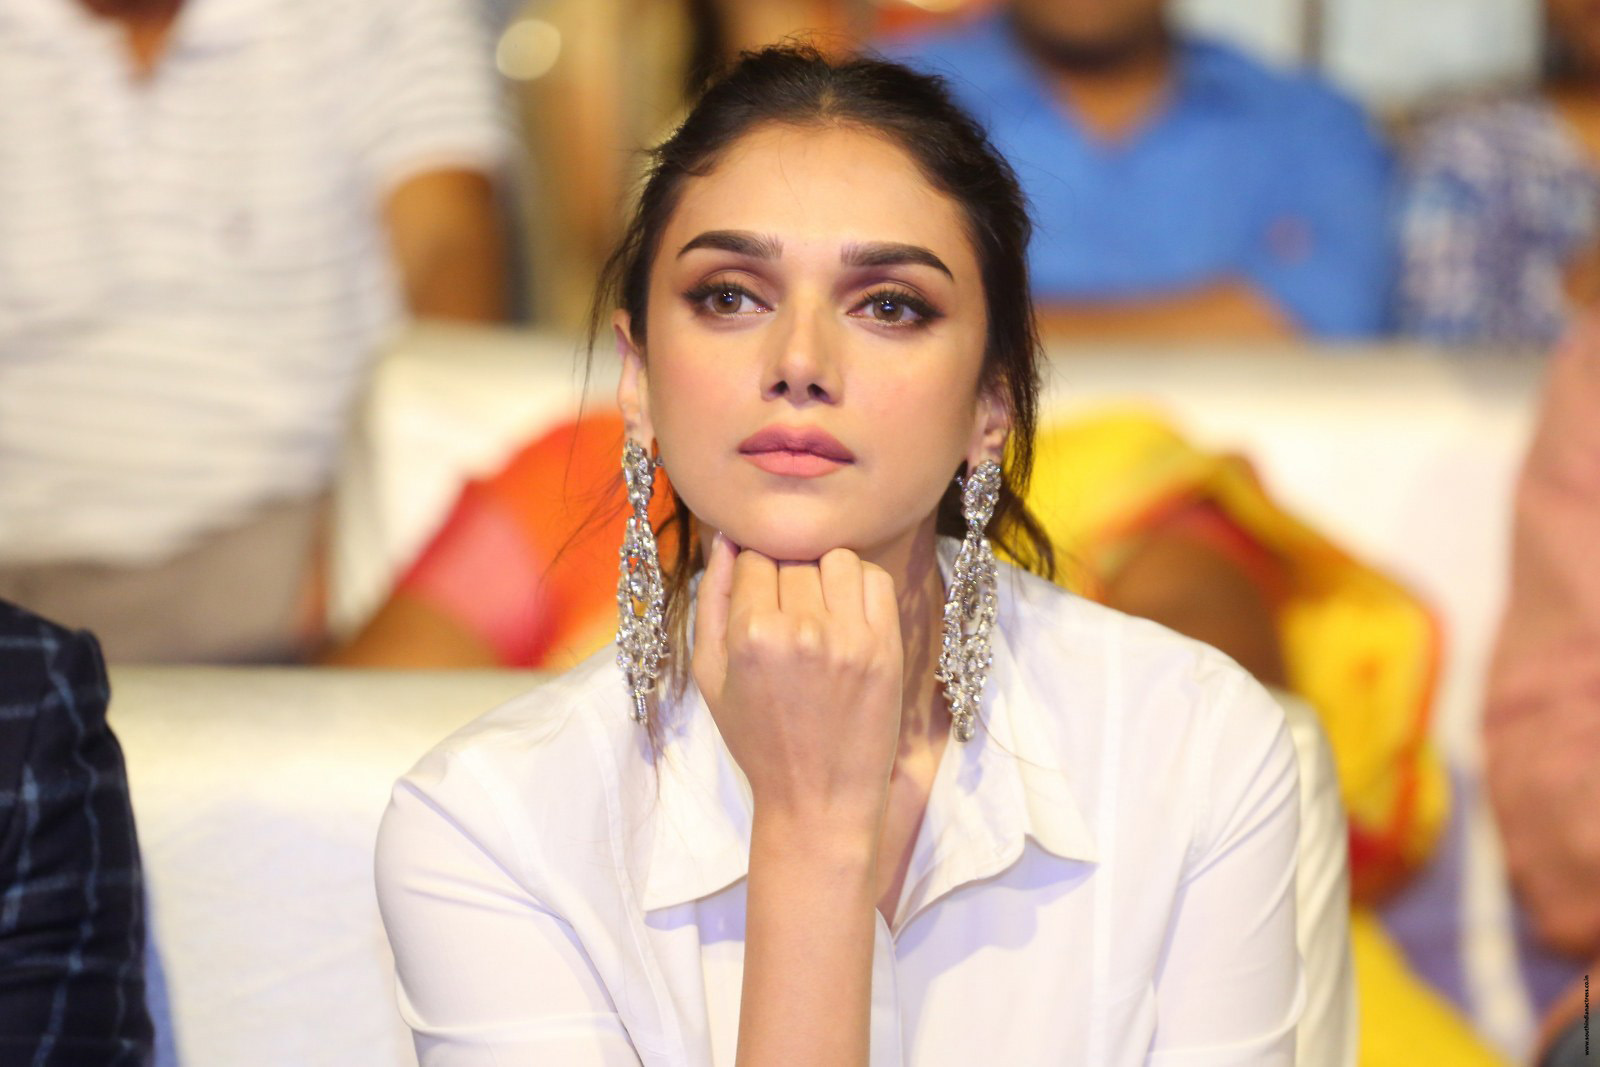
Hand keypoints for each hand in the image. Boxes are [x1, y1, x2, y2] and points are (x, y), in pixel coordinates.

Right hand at [692, 533, 902, 833]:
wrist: (818, 798)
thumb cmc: (757, 739)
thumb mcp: (710, 675)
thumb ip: (711, 601)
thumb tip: (726, 539)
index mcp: (752, 635)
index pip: (752, 559)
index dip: (752, 573)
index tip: (758, 598)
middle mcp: (802, 630)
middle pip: (793, 557)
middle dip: (786, 575)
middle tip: (787, 612)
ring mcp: (849, 637)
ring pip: (836, 558)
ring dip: (824, 573)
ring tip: (818, 608)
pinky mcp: (886, 646)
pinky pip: (875, 579)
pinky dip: (860, 584)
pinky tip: (846, 612)